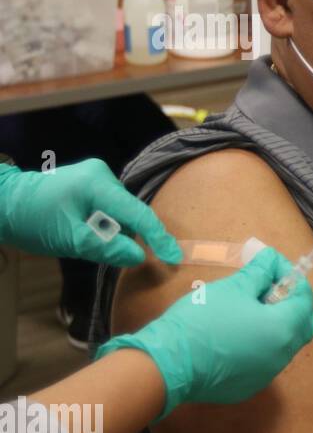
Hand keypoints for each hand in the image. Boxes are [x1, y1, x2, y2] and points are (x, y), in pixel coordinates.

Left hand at [0, 159, 181, 266]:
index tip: (174, 258)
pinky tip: (89, 233)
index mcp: (97, 184)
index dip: (158, 238)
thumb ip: (106, 248)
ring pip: (120, 211)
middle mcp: (102, 174)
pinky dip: (106, 224)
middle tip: (120, 255)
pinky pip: (110, 207)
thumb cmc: (31, 220)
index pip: (138, 213)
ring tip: (87, 241)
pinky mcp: (90, 182)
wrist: (2, 202)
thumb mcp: (68, 239)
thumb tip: (138, 257)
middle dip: (130, 235)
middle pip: (130, 211)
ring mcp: (96, 176)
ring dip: (115, 231)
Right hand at [98, 247, 312, 418]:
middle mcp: (283, 355)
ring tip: (250, 307)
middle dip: (292, 302)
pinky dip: (261, 343)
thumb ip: (259, 273)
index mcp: (284, 329)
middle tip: (268, 286)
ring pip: (286, 343)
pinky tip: (237, 333)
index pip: (305, 298)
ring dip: (277, 323)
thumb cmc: (202, 319)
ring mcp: (268, 374)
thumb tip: (271, 259)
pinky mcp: (250, 386)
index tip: (273, 265)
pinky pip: (266, 360)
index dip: (292, 278)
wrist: (167, 363)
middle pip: (303, 324)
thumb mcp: (233, 288)